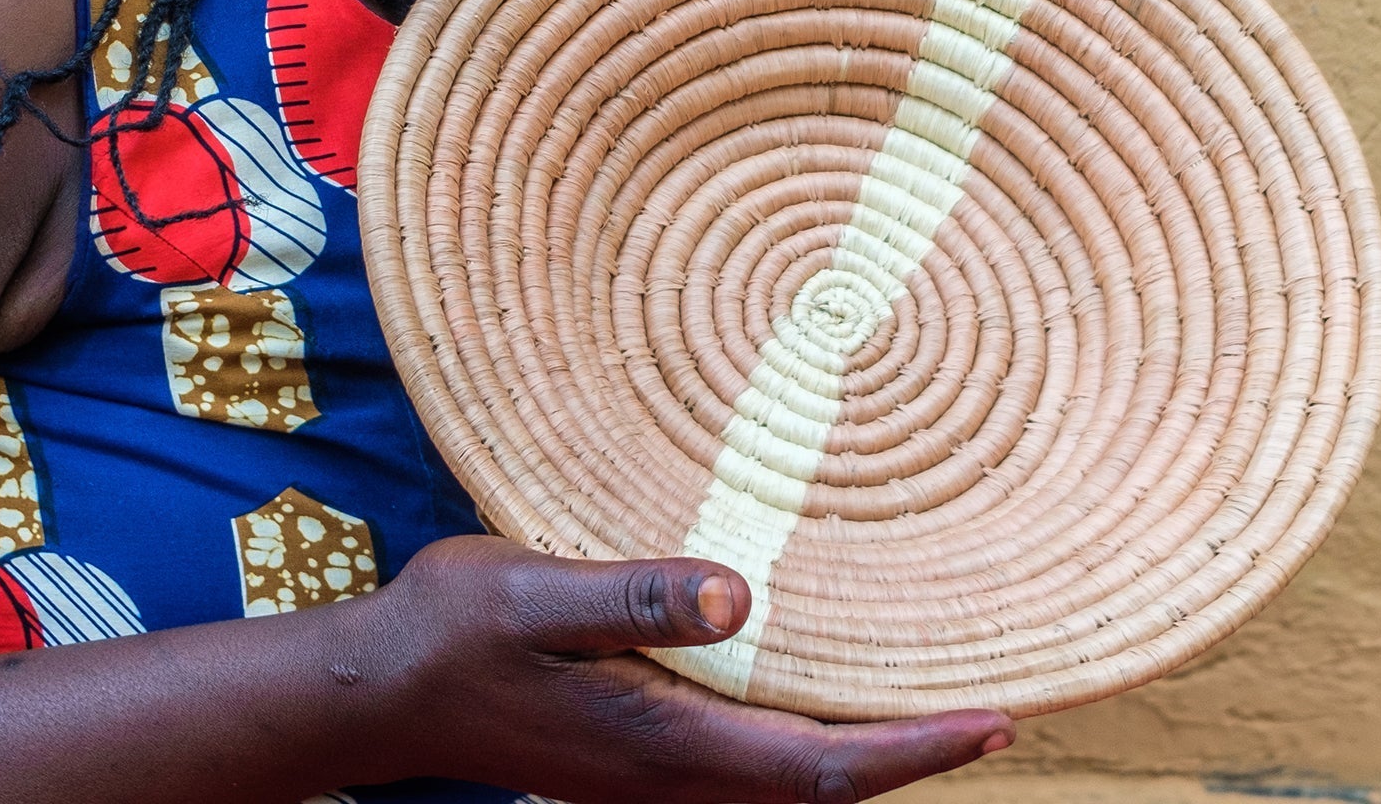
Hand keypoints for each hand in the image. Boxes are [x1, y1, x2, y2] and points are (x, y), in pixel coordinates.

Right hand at [329, 536, 1012, 801]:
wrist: (384, 691)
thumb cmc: (455, 635)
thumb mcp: (537, 594)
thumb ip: (635, 597)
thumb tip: (740, 596)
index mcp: (665, 742)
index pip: (819, 766)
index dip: (914, 749)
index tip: (996, 718)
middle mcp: (673, 773)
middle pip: (822, 785)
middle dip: (912, 754)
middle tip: (995, 709)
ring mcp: (654, 771)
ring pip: (789, 777)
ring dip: (865, 748)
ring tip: (928, 701)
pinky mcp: (636, 750)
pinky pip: (751, 756)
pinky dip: (809, 734)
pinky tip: (817, 690)